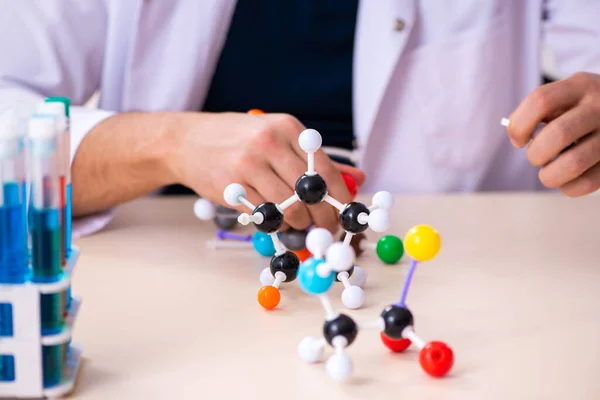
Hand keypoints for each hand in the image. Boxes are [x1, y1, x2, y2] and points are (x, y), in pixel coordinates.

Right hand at [171, 111, 365, 231]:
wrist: (186, 141)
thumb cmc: (237, 139)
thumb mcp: (277, 136)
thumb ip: (316, 158)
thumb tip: (358, 178)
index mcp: (287, 128)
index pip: (326, 169)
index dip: (340, 197)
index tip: (346, 213)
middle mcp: (269, 143)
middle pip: (310, 192)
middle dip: (324, 217)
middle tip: (327, 229)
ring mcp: (248, 165)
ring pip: (290, 207)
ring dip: (301, 224)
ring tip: (302, 227)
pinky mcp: (231, 187)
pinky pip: (265, 214)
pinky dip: (276, 223)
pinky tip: (277, 221)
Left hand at [507, 72, 599, 196]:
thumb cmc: (583, 111)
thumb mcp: (566, 98)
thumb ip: (540, 112)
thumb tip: (517, 137)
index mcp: (580, 86)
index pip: (540, 101)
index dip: (519, 125)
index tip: (518, 141)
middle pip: (558, 134)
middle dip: (536, 154)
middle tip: (536, 157)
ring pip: (574, 163)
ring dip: (550, 175)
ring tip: (549, 172)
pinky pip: (587, 182)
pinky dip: (568, 187)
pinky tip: (566, 180)